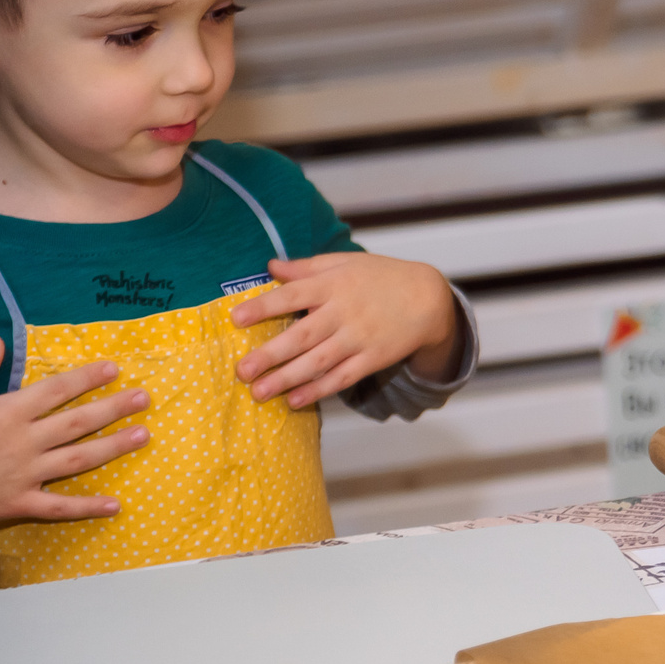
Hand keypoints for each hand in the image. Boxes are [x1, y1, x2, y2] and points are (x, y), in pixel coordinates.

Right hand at [0, 337, 148, 544]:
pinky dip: (88, 507)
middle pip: (78, 421)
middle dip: (114, 407)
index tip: (114, 368)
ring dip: (114, 447)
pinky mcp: (19, 503)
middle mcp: (23, 442)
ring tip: (144, 435)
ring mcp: (24, 474)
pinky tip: (116, 504)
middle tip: (145, 397)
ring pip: (79, 459)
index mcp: (7, 412)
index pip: (57, 390)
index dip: (87, 377)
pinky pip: (60, 507)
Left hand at [235, 253, 459, 407]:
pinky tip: (295, 400)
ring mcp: (360, 338)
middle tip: (242, 370)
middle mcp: (345, 312)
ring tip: (258, 392)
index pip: (293, 295)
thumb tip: (270, 267)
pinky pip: (342, 378)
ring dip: (287, 378)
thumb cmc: (382, 277)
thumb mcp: (346, 263)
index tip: (236, 318)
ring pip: (319, 362)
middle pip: (303, 335)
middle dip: (270, 354)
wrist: (429, 298)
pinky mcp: (373, 358)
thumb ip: (307, 267)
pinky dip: (318, 390)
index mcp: (335, 284)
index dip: (264, 306)